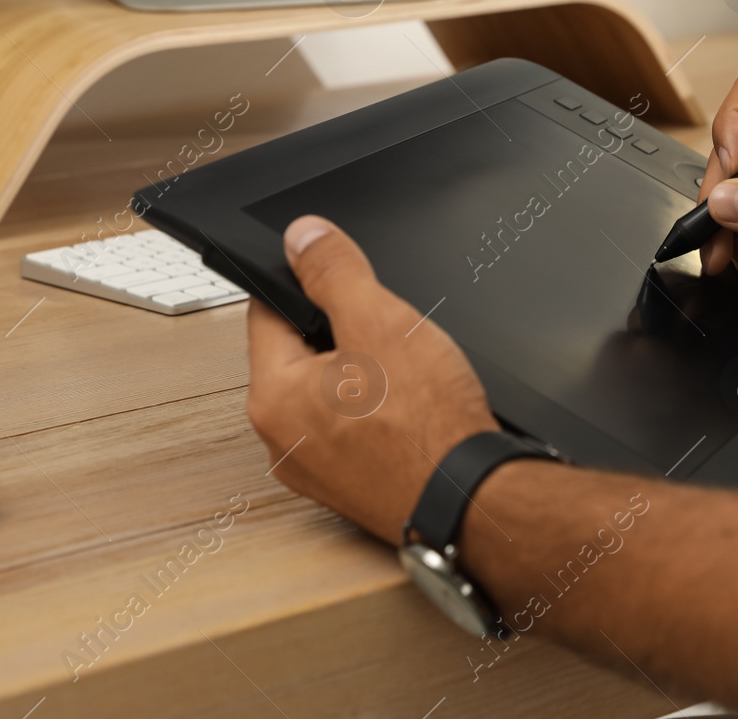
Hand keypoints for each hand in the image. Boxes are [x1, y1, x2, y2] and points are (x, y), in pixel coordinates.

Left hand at [246, 215, 498, 545]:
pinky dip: (375, 414)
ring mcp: (314, 471)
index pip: (267, 313)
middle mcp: (281, 441)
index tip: (338, 279)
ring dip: (361, 375)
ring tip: (406, 375)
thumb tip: (302, 236)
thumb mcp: (381, 321)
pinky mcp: (348, 489)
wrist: (471, 501)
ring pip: (328, 395)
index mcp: (272, 397)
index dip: (305, 285)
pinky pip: (350, 431)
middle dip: (341, 334)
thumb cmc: (428, 427)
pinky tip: (411, 411)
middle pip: (299, 355)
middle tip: (388, 334)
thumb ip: (335, 272)